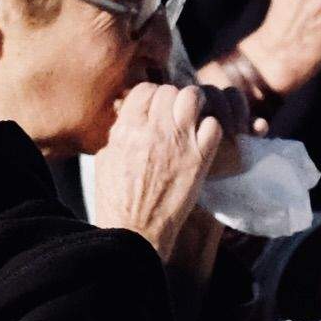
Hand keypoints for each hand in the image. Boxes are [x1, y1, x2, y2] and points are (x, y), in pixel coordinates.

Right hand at [84, 81, 228, 253]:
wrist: (134, 231)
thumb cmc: (116, 200)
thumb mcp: (106, 159)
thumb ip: (119, 133)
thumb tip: (128, 117)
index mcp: (126, 128)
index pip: (145, 89)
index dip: (152, 96)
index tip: (154, 108)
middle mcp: (153, 130)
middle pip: (170, 91)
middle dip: (173, 99)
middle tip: (175, 115)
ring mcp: (178, 143)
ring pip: (193, 98)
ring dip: (195, 105)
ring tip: (192, 119)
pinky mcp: (199, 160)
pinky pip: (214, 125)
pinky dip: (212, 128)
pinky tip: (204, 140)